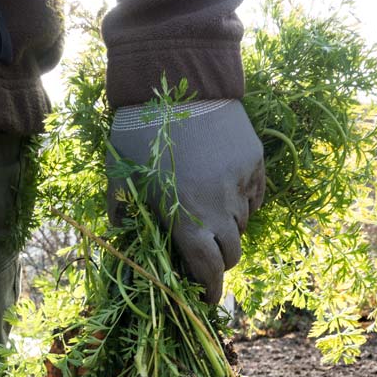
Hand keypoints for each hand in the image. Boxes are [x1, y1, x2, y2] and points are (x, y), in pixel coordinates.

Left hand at [108, 98, 264, 304]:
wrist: (175, 76)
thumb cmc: (139, 129)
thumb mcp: (121, 175)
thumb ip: (124, 214)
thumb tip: (126, 242)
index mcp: (184, 216)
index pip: (207, 269)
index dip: (210, 290)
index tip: (208, 300)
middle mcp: (219, 206)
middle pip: (232, 253)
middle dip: (220, 261)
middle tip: (206, 254)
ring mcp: (241, 183)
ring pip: (243, 224)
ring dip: (229, 228)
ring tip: (208, 208)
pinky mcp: (254, 161)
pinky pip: (255, 196)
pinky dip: (243, 201)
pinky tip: (223, 186)